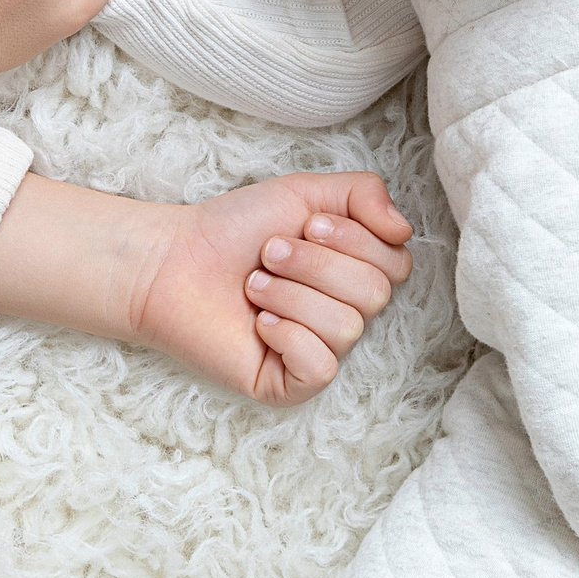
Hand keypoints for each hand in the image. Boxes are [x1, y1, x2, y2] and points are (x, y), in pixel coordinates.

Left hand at [131, 172, 413, 406]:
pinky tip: (258, 325)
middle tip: (268, 253)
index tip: (307, 225)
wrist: (173, 262)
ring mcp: (320, 351)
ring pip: (346, 326)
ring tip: (253, 285)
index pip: (396, 262)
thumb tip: (405, 230)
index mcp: (354, 272)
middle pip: (375, 293)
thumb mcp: (305, 193)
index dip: (353, 239)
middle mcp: (345, 314)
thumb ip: (363, 195)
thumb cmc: (236, 230)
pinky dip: (286, 334)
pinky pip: (320, 364)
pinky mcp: (291, 384)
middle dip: (313, 263)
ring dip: (290, 294)